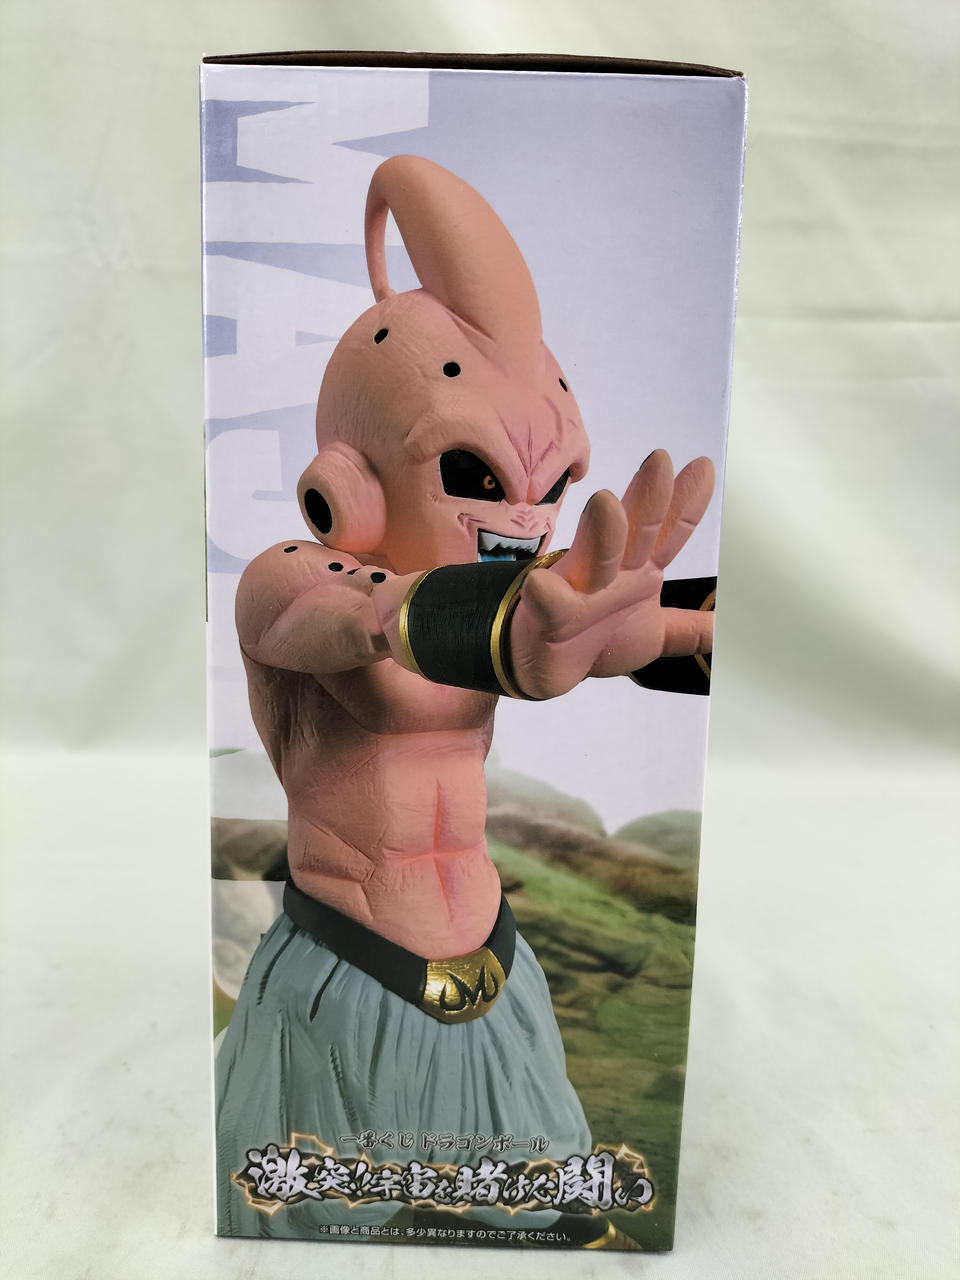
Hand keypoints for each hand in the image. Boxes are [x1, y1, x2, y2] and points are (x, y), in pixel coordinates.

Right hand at [509, 450, 714, 698]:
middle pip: (634, 531)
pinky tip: (541, 584)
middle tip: (660, 460)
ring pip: (593, 557)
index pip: (668, 533)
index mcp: (638, 570)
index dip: (687, 503)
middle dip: (647, 497)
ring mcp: (578, 589)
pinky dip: (545, 594)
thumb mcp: (653, 636)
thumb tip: (724, 628)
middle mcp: (611, 570)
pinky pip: (548, 603)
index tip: (705, 467)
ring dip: (601, 532)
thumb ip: (688, 630)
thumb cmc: (596, 637)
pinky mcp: (549, 615)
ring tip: (605, 502)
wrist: (541, 665)